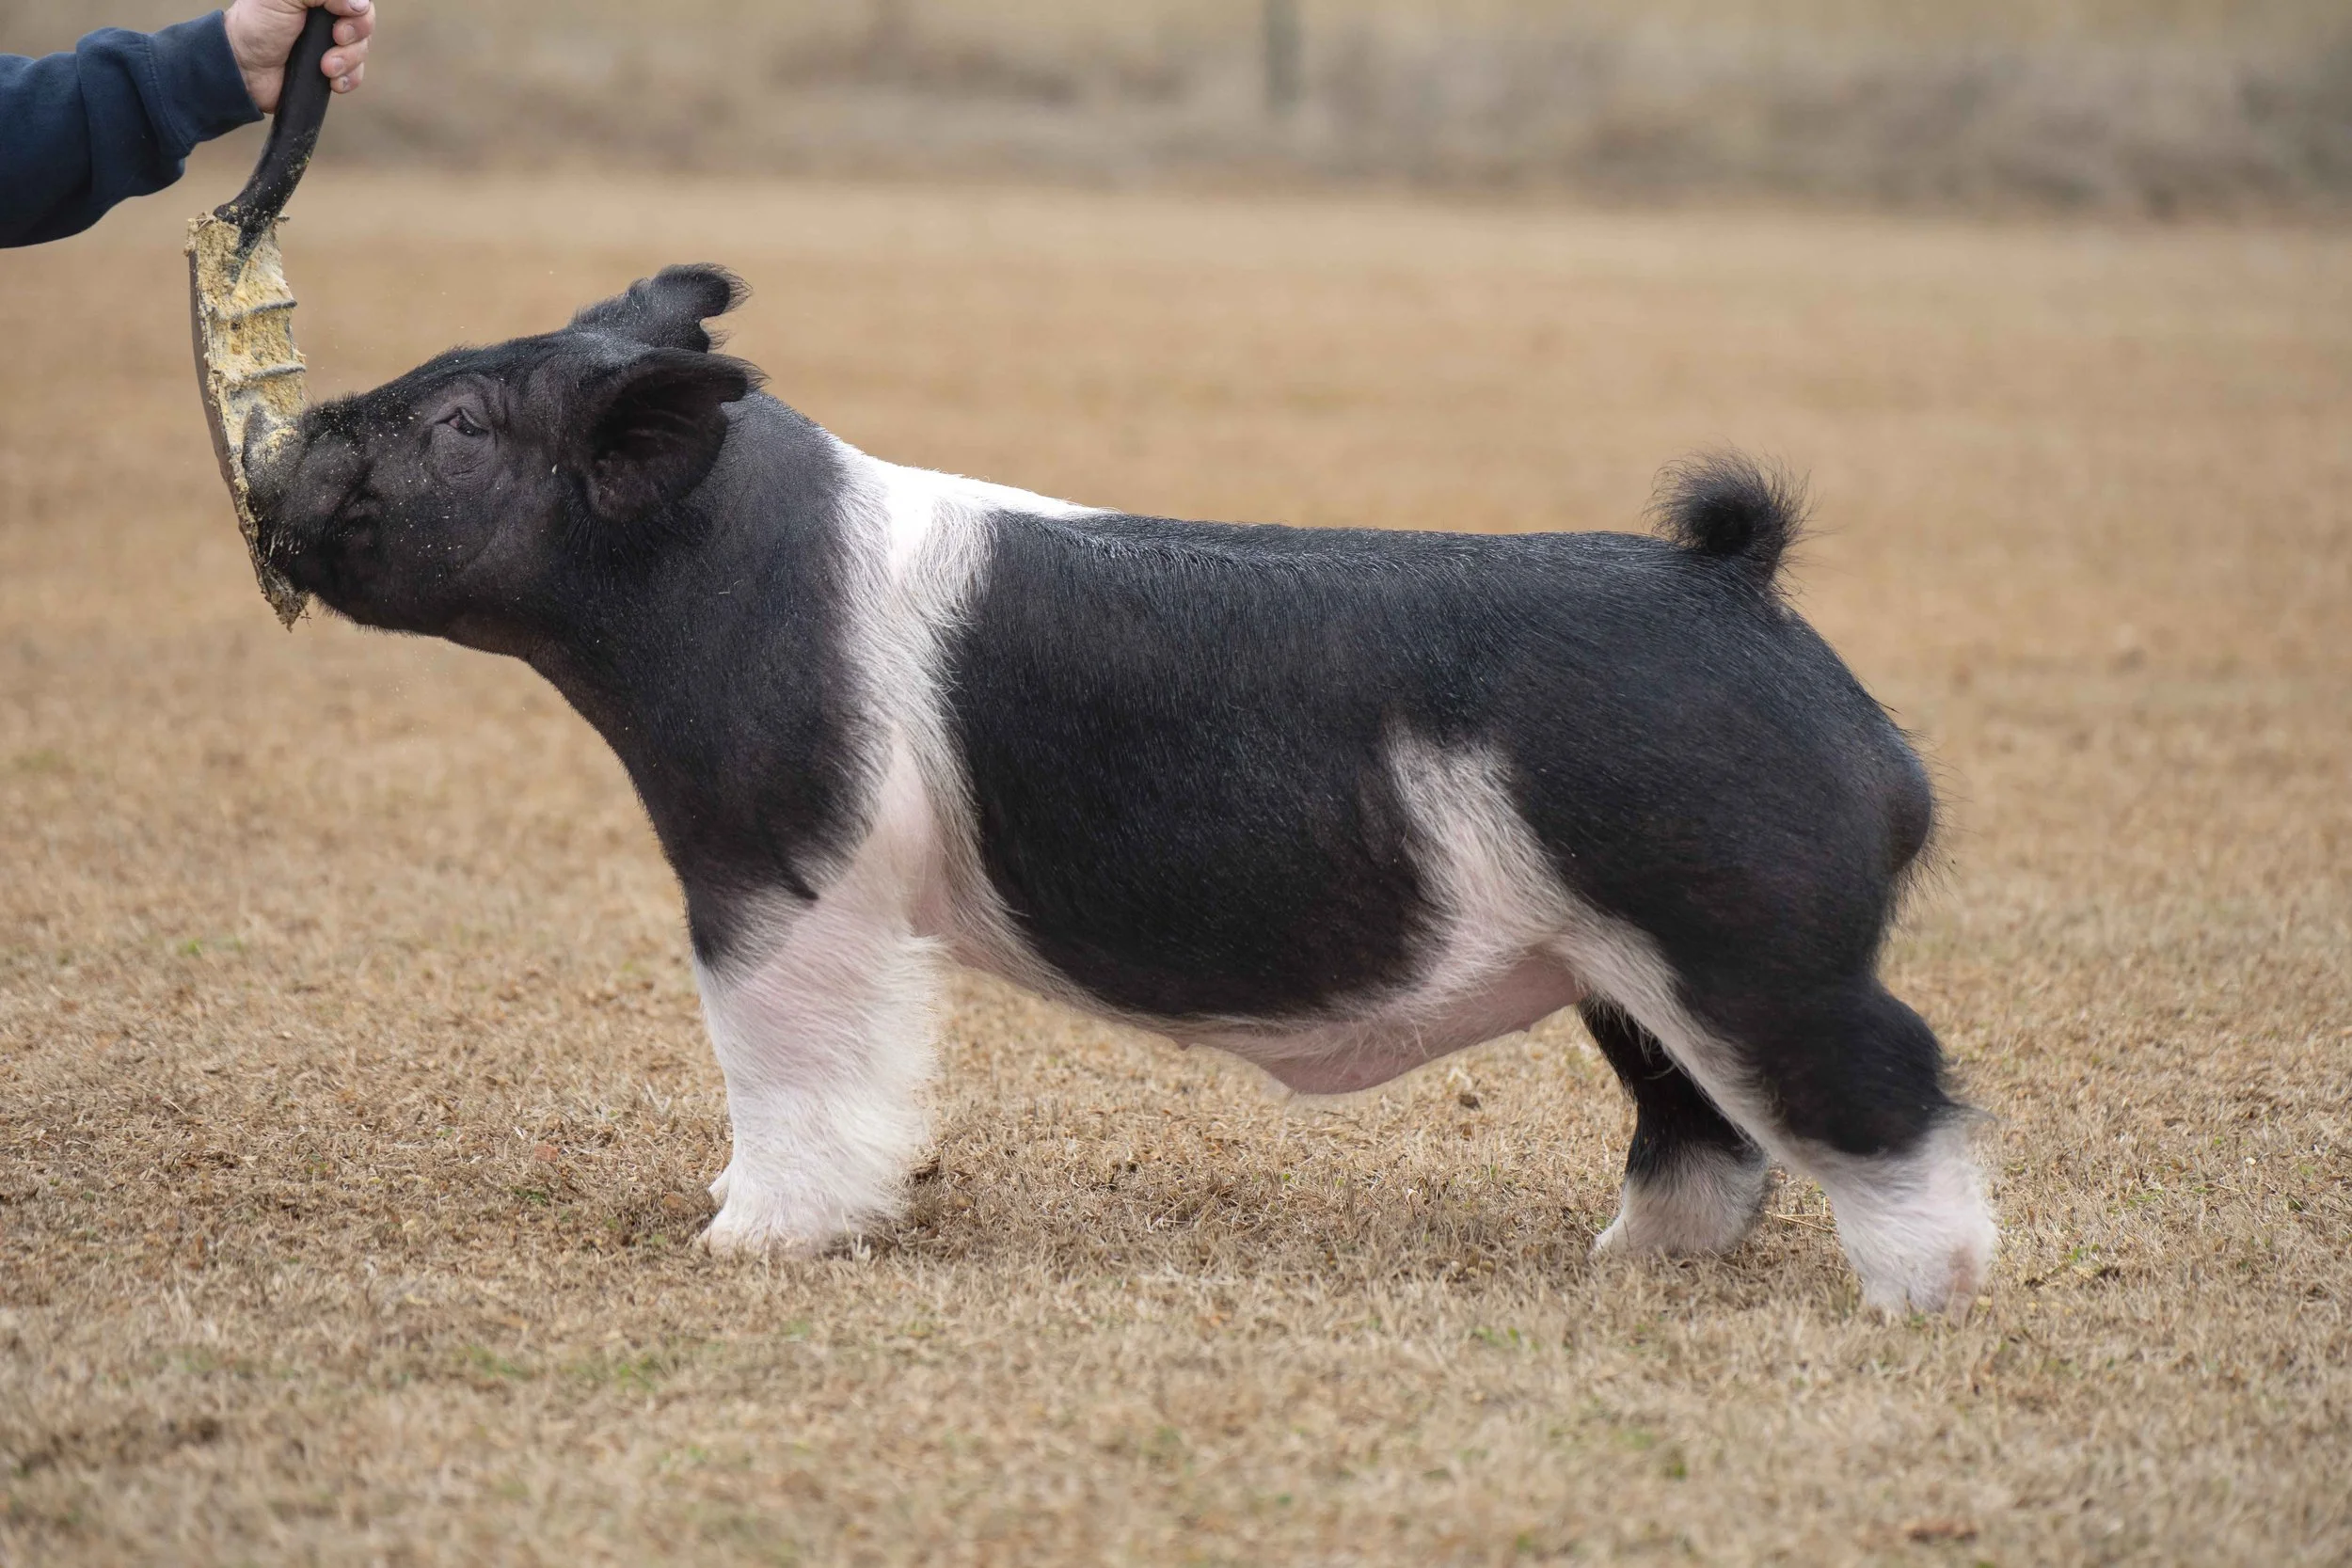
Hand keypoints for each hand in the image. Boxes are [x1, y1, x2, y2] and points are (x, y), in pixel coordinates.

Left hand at [224, 0, 374, 113]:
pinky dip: (348, 79)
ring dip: (348, 60)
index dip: (356, 7)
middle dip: (355, 35)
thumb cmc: (257, 25)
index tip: (339, 13)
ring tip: (325, 67)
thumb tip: (359, 5)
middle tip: (336, 38)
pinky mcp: (332, 70)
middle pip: (365, 22)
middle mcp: (326, 15)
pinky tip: (331, 80)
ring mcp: (330, 43)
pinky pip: (357, 74)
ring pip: (363, 49)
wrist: (245, 69)